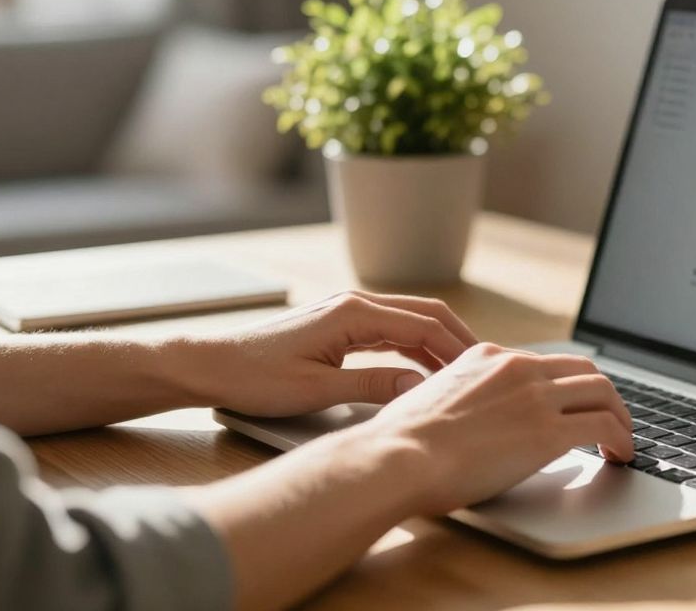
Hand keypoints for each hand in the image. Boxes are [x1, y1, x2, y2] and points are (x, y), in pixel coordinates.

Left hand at [180, 291, 477, 416]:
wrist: (209, 366)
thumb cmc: (254, 377)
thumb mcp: (317, 390)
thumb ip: (373, 387)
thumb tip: (420, 390)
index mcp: (354, 313)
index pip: (423, 324)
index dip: (457, 347)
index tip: (482, 370)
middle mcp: (354, 304)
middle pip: (423, 314)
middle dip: (457, 340)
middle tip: (486, 369)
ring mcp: (346, 313)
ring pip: (408, 322)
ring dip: (437, 344)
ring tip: (462, 373)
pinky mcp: (338, 326)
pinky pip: (389, 332)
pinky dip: (414, 347)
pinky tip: (425, 370)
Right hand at [353, 342, 634, 514]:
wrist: (398, 457)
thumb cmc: (402, 443)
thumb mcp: (432, 399)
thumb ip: (462, 399)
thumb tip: (469, 422)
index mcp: (489, 357)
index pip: (546, 363)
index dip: (568, 385)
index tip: (575, 404)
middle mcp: (518, 368)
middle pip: (584, 371)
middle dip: (603, 396)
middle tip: (612, 420)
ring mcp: (535, 397)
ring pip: (603, 393)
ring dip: (620, 417)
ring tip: (623, 441)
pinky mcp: (548, 431)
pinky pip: (605, 427)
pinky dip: (623, 440)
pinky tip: (621, 456)